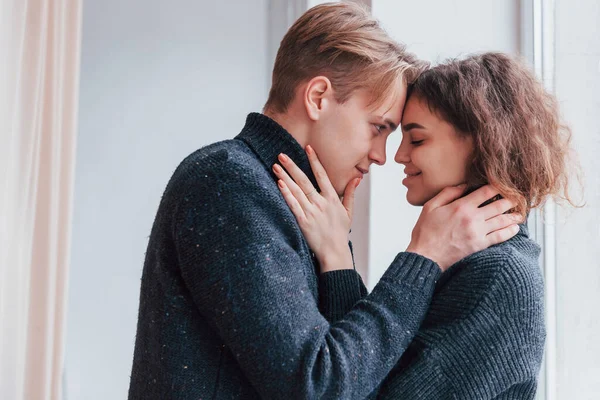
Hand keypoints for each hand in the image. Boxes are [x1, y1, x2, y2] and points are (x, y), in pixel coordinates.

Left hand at [272, 146, 358, 272]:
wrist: (334, 252)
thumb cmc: (340, 233)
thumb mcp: (348, 212)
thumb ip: (351, 194)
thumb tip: (357, 179)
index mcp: (332, 198)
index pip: (322, 174)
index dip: (314, 160)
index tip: (308, 148)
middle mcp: (321, 202)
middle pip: (304, 179)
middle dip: (292, 166)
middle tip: (281, 155)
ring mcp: (311, 211)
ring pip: (296, 190)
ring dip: (284, 177)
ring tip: (275, 166)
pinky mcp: (303, 221)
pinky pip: (293, 204)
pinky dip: (286, 193)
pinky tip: (279, 184)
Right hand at [406, 184, 522, 270]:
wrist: (426, 256)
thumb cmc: (425, 232)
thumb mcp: (430, 206)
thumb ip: (447, 193)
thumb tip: (463, 185)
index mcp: (461, 206)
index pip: (485, 192)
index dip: (497, 187)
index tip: (503, 184)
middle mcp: (472, 218)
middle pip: (498, 206)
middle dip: (510, 200)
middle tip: (518, 197)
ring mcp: (477, 232)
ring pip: (501, 220)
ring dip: (513, 216)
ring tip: (520, 213)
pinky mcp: (479, 245)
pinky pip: (499, 237)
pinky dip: (509, 232)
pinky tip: (514, 228)